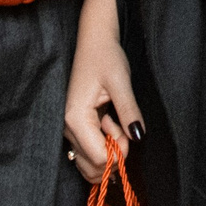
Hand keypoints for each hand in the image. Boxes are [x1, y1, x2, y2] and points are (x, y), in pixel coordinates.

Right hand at [64, 4, 144, 184]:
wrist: (93, 41)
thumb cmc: (105, 57)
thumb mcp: (121, 82)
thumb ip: (129, 111)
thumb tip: (138, 137)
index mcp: (75, 118)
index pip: (97, 157)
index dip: (118, 153)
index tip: (128, 132)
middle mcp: (67, 127)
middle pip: (91, 165)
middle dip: (112, 154)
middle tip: (123, 127)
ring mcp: (68, 128)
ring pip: (89, 160)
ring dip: (107, 149)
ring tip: (115, 122)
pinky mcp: (74, 125)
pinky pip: (88, 148)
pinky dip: (103, 143)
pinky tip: (110, 123)